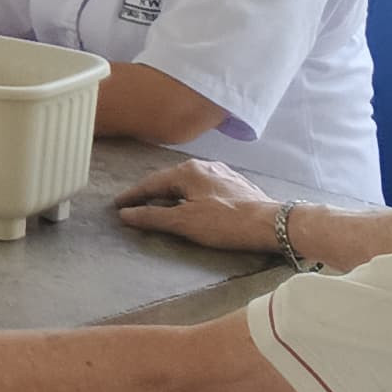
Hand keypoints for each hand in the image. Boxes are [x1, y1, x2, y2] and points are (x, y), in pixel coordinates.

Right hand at [114, 159, 281, 253]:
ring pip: (189, 183)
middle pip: (170, 180)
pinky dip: (191, 196)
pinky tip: (193, 206)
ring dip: (173, 194)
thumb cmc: (227, 223)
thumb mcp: (184, 223)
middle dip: (152, 192)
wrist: (272, 225)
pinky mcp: (236, 185)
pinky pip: (204, 187)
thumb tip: (126, 214)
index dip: (133, 195)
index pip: (152, 182)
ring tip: (162, 206)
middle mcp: (205, 166)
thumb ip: (152, 217)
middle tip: (136, 205)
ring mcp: (222, 174)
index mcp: (188, 171)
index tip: (119, 204)